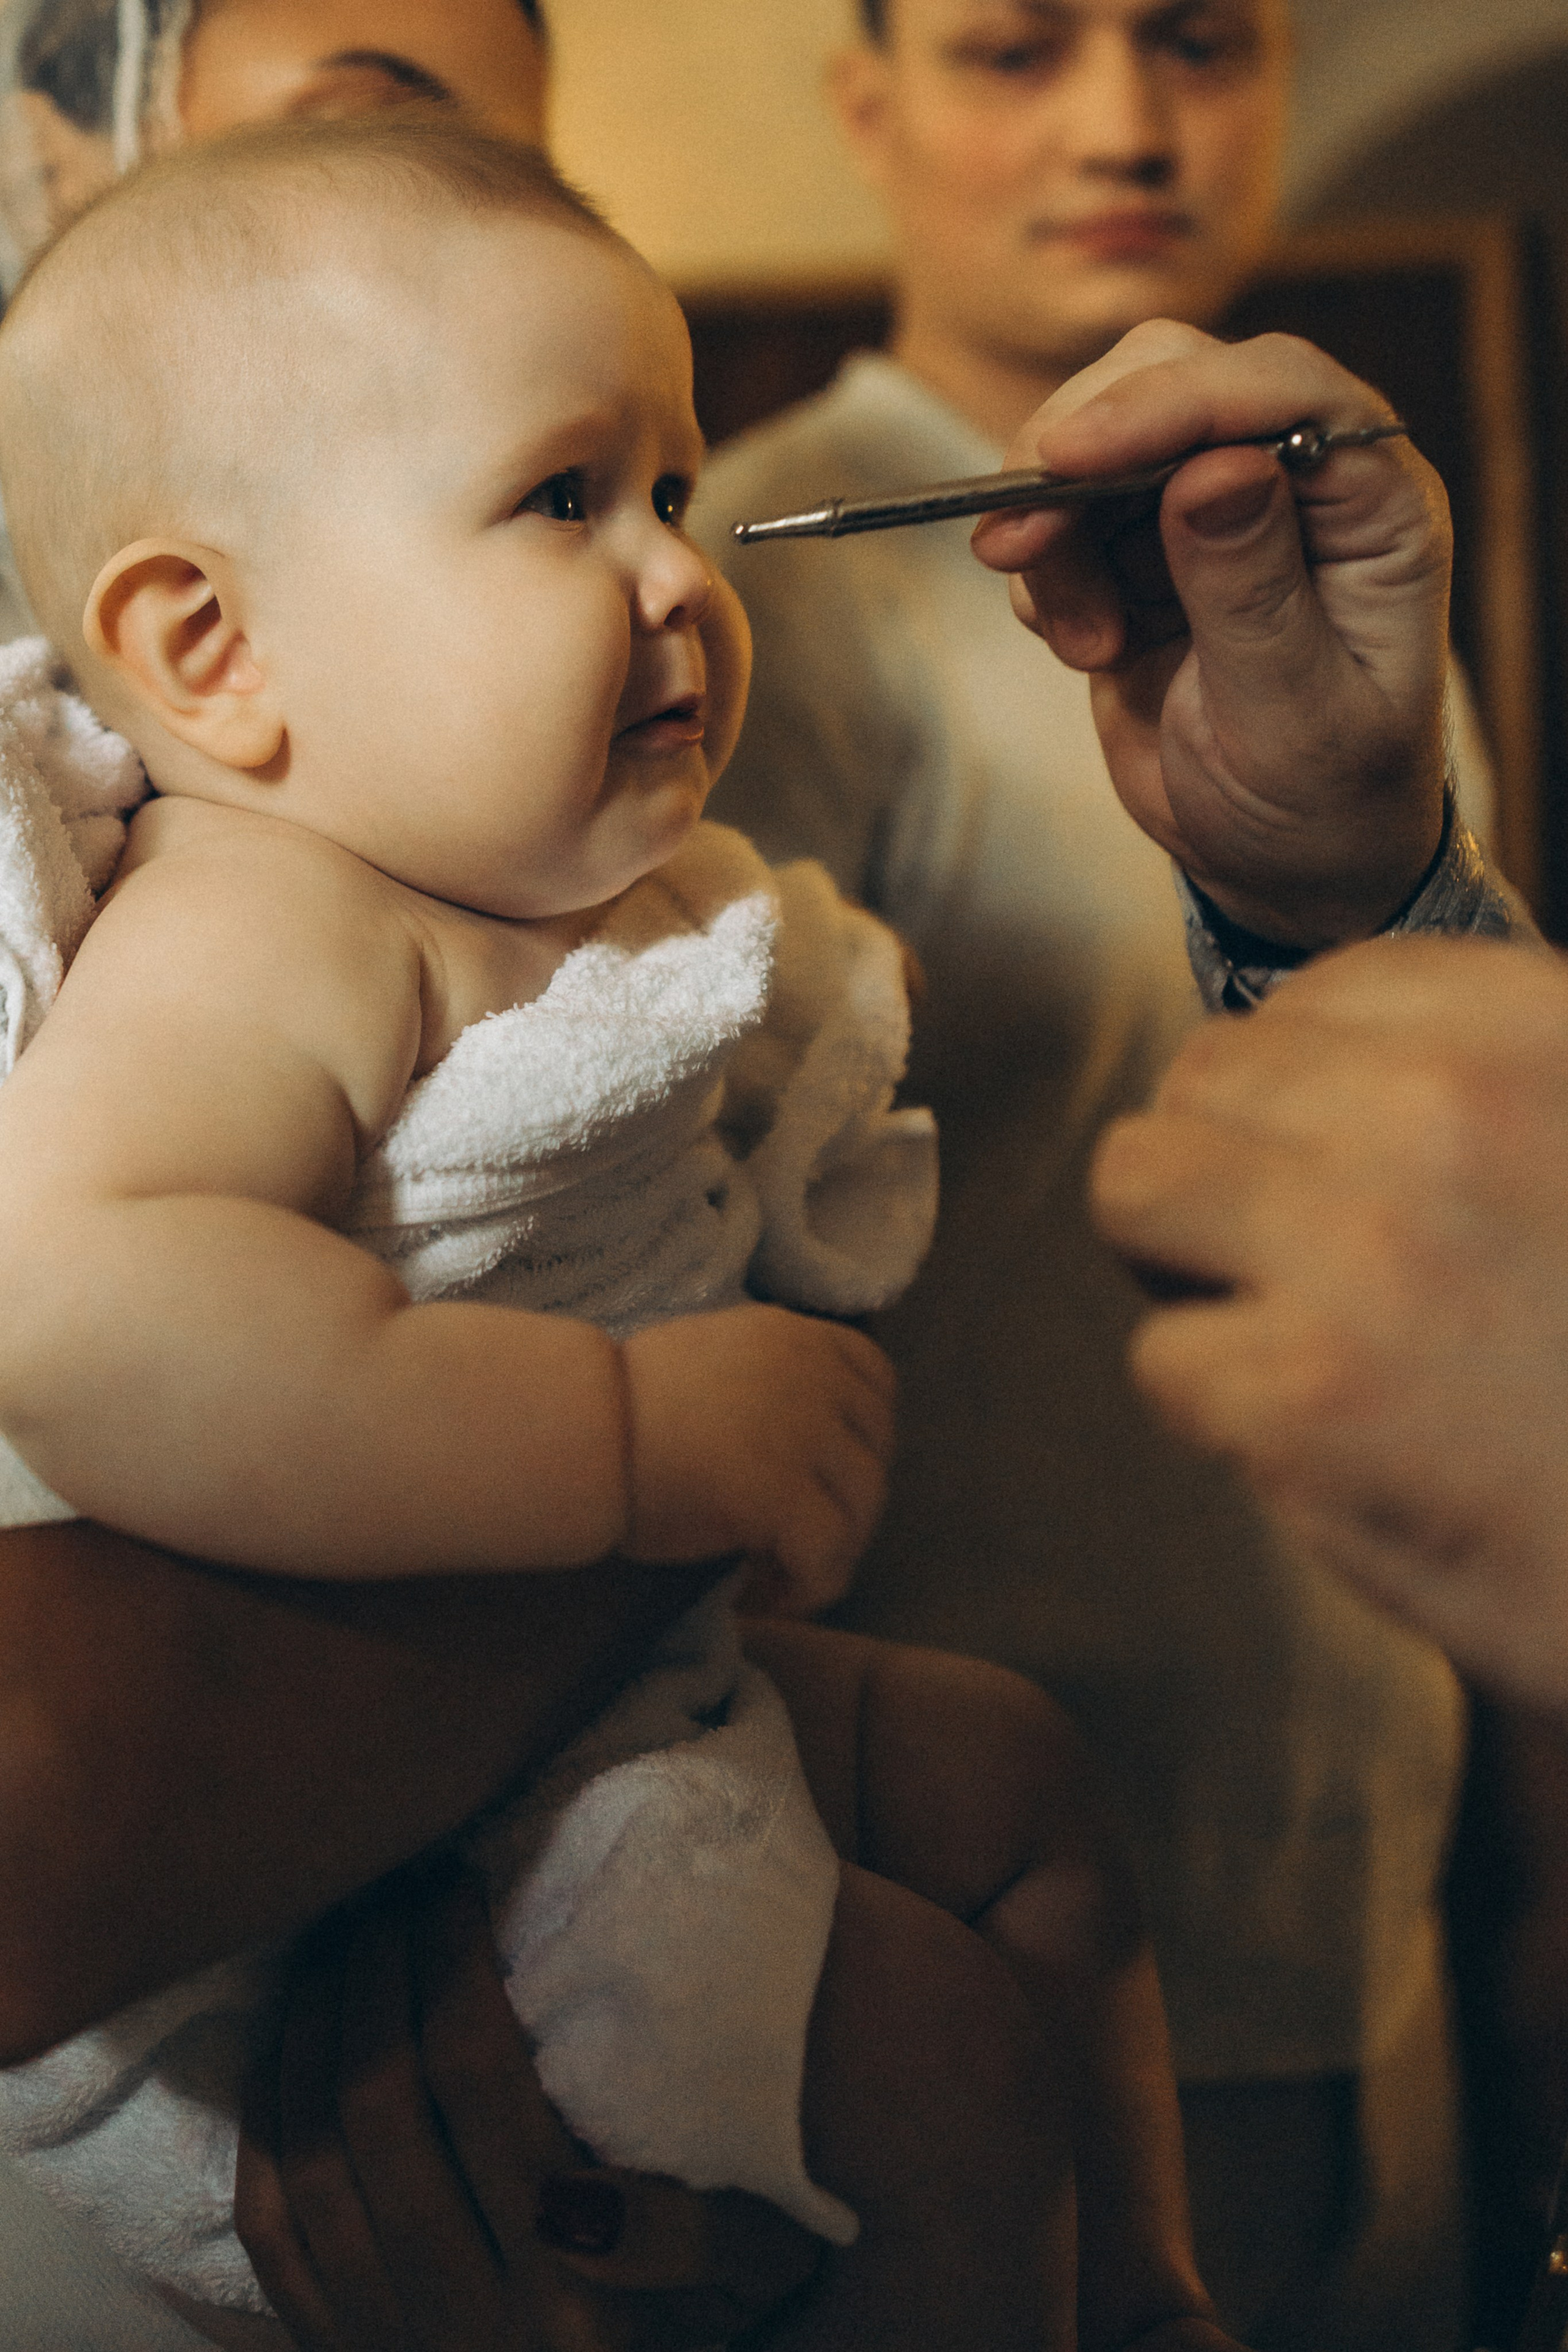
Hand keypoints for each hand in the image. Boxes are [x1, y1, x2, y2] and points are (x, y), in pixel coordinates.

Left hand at [236, 1856, 823, 2350]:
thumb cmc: (703, 2316)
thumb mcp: (755, 2267)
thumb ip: (692, 2231)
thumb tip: (579, 2194)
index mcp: (565, 2291)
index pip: (476, 2081)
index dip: (451, 1960)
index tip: (454, 1881)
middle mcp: (461, 2317)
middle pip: (380, 2102)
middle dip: (376, 1969)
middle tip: (389, 1887)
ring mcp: (383, 2336)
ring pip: (310, 2154)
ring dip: (314, 2024)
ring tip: (339, 1936)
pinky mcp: (334, 2348)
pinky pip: (270, 2226)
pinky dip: (267, 2120)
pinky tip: (289, 2041)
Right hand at [620, 1304, 895, 1612]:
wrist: (580, 1431)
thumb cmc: (624, 1404)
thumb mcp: (719, 1357)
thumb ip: (774, 1380)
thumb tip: (812, 1438)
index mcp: (797, 1336)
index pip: (877, 1382)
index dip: (864, 1439)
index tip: (828, 1479)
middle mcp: (815, 1377)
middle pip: (874, 1456)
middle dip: (845, 1508)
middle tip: (793, 1544)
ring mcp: (807, 1435)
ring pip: (860, 1514)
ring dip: (826, 1555)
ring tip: (774, 1576)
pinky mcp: (787, 1496)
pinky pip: (828, 1560)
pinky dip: (805, 1590)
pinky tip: (763, 1596)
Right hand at [971, 320, 1449, 947]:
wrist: (1282, 866)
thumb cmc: (1322, 803)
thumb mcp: (1294, 716)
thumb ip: (1254, 590)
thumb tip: (1216, 470)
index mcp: (1373, 505)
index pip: (1279, 391)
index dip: (1170, 402)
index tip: (1069, 454)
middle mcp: (1297, 481)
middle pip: (1173, 380)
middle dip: (1082, 450)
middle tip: (1020, 543)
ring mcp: (1213, 511)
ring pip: (1102, 442)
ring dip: (1054, 529)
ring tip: (1082, 644)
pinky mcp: (1145, 552)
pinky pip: (1067, 516)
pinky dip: (1045, 571)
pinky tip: (1082, 647)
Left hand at [1088, 935, 1567, 1709]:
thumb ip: (1502, 1085)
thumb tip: (1331, 1067)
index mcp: (1542, 1033)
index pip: (1320, 995)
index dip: (1305, 1091)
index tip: (1343, 1163)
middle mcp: (1449, 1109)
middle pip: (1205, 1076)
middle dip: (1231, 1167)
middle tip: (1301, 1257)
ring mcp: (1366, 1248)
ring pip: (1137, 1185)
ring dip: (1190, 1259)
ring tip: (1286, 1325)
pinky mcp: (1308, 1398)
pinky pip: (1163, 1357)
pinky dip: (1225, 1407)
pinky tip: (1330, 1438)